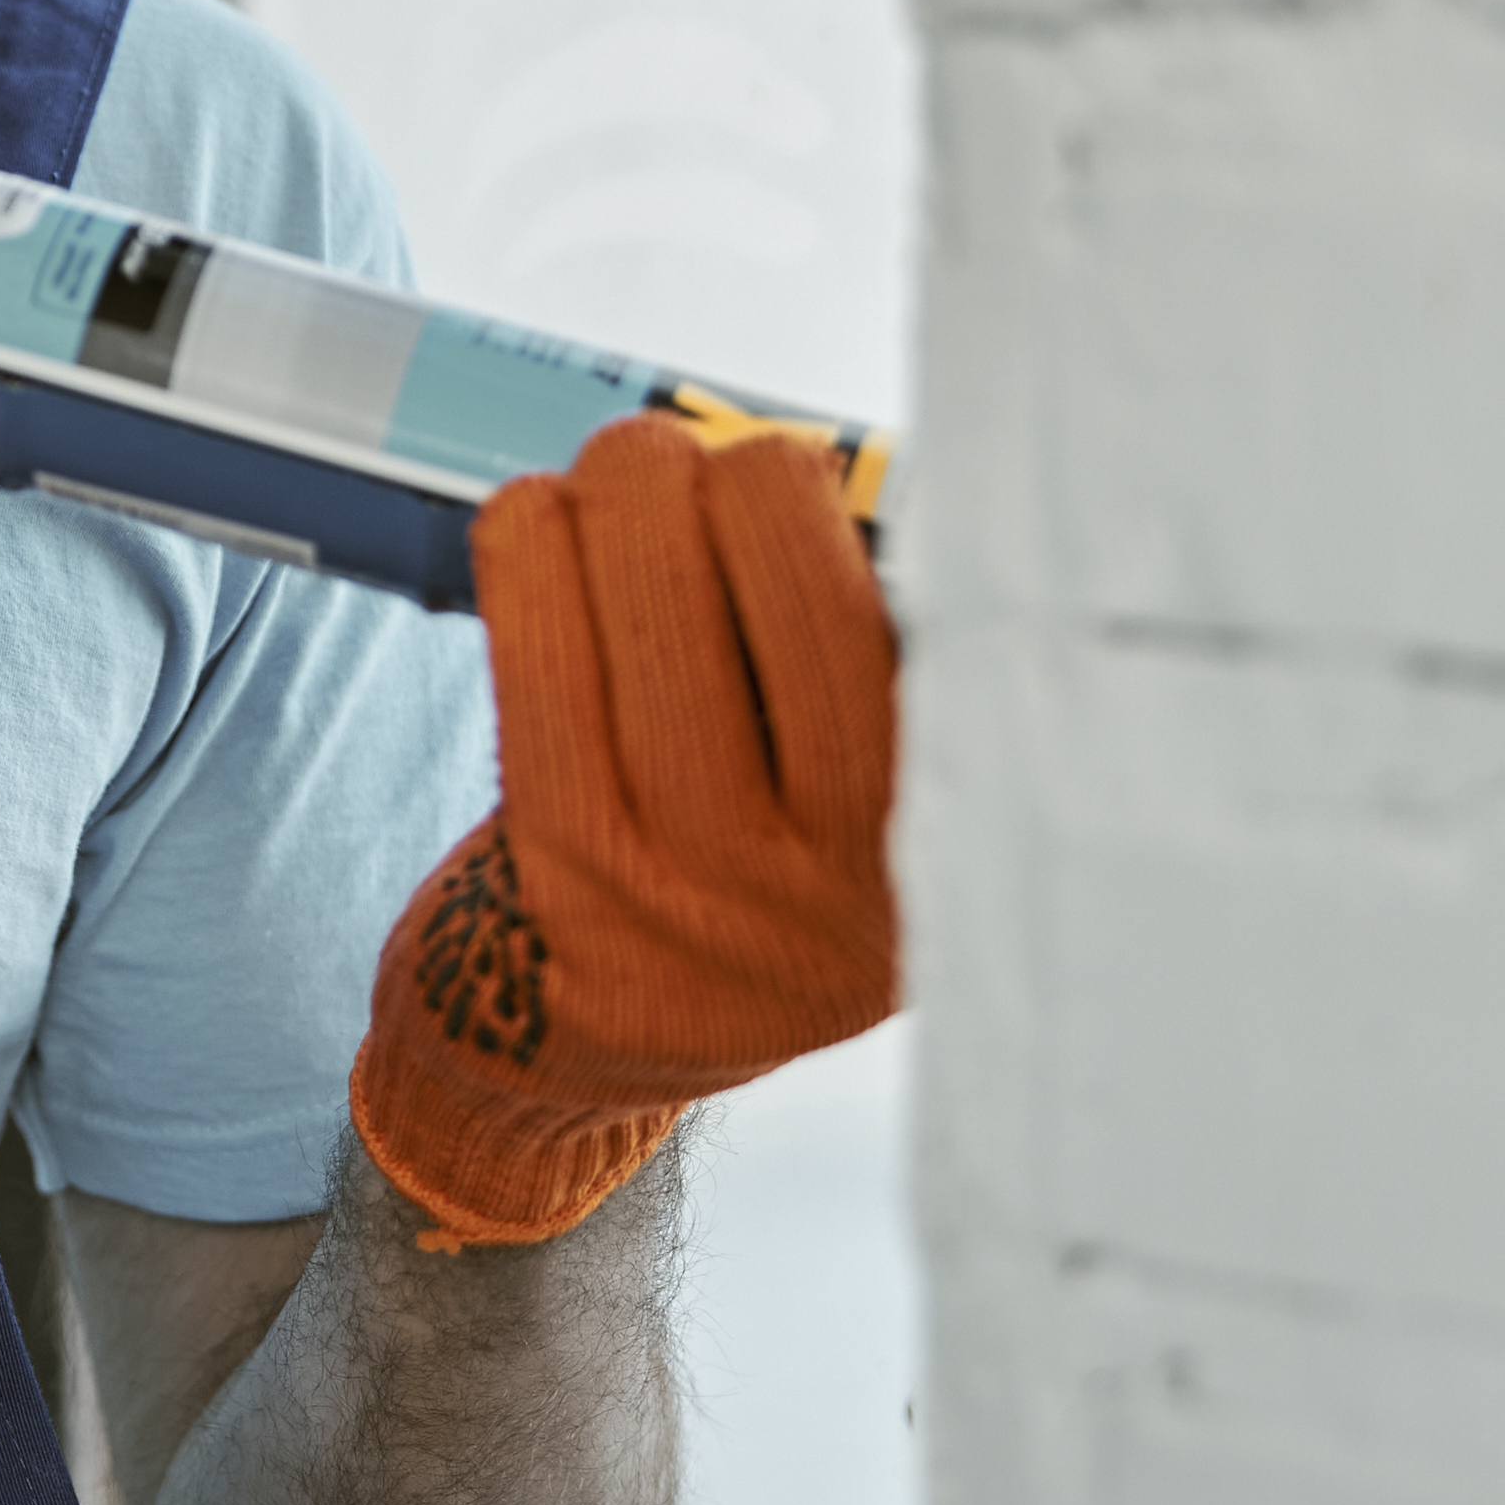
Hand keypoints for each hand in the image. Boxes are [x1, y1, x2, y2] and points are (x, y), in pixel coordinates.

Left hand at [347, 415, 901, 1248]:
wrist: (566, 1048)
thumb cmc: (726, 860)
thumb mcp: (859, 814)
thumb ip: (887, 671)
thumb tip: (867, 462)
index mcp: (952, 854)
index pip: (972, 658)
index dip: (921, 525)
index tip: (857, 466)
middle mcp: (847, 896)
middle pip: (815, 611)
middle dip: (749, 481)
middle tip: (719, 457)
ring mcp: (704, 900)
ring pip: (664, 615)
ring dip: (633, 494)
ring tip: (629, 466)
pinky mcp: (567, 886)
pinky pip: (543, 663)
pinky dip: (533, 554)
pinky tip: (537, 518)